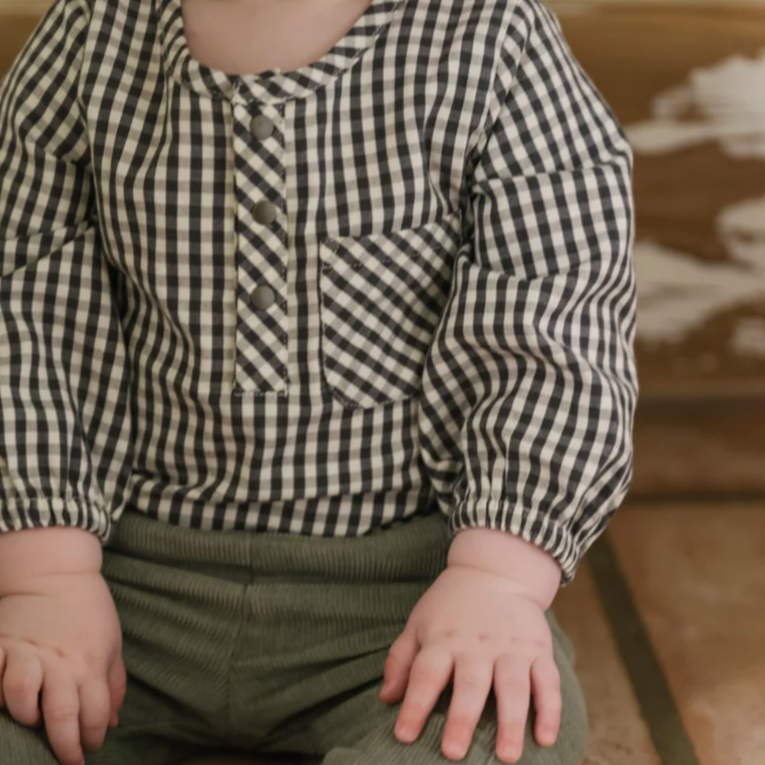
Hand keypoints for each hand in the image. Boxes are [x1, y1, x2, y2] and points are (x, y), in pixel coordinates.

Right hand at [0, 571, 125, 764]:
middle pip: (61, 715)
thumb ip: (113, 682)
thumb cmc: (89, 609)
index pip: (95, 712)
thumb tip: (114, 720)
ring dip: (25, 717)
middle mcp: (60, 662)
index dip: (93, 737)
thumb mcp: (112, 641)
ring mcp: (28, 653)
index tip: (89, 749)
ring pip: (21, 696)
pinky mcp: (1, 644)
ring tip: (31, 723)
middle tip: (67, 761)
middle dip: (64, 747)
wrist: (55, 572)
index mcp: (91, 661)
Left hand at [379, 565, 559, 762]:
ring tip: (506, 756)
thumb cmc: (451, 605)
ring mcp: (511, 647)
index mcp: (443, 640)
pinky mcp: (538, 649)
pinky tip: (545, 738)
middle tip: (453, 753)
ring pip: (513, 687)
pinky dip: (549, 711)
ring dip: (510, 722)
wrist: (496, 570)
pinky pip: (547, 682)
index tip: (404, 735)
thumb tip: (385, 699)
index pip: (425, 674)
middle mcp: (477, 645)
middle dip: (462, 719)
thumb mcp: (419, 622)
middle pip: (470, 684)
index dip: (415, 705)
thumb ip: (401, 659)